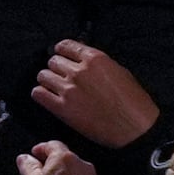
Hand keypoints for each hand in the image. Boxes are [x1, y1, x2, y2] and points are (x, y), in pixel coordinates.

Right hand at [18, 141, 98, 174]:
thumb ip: (28, 166)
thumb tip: (24, 158)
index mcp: (64, 157)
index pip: (53, 145)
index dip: (42, 149)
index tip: (35, 154)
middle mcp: (81, 163)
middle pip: (67, 158)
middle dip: (56, 164)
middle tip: (45, 172)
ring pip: (78, 172)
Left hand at [31, 39, 161, 149]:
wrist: (135, 129)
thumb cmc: (133, 102)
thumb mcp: (120, 72)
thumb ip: (97, 62)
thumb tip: (81, 57)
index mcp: (95, 59)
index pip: (65, 45)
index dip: (62, 51)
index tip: (61, 55)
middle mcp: (79, 71)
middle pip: (52, 61)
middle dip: (56, 68)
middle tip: (62, 76)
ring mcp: (68, 90)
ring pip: (42, 76)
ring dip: (47, 81)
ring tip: (55, 87)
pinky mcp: (62, 109)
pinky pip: (38, 94)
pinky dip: (41, 94)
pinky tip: (49, 97)